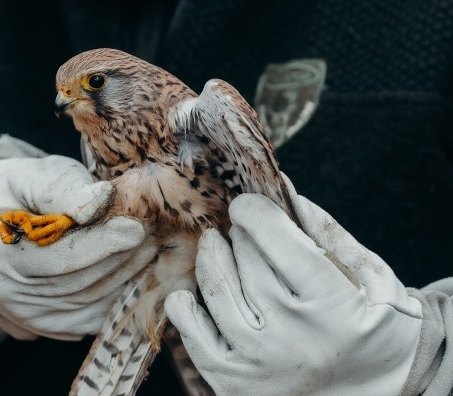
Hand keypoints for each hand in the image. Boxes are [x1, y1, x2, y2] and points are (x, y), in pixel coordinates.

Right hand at [0, 155, 158, 339]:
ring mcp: (27, 317)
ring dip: (127, 274)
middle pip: (79, 283)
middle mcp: (7, 295)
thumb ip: (61, 188)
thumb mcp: (26, 176)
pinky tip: (135, 268)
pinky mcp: (47, 327)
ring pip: (91, 302)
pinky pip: (93, 317)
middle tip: (154, 230)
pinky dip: (119, 295)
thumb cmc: (10, 192)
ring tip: (150, 244)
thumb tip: (101, 200)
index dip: (100, 244)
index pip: (57, 259)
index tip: (135, 226)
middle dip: (121, 257)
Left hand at [164, 181, 422, 395]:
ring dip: (212, 257)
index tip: (246, 203)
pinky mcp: (233, 381)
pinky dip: (185, 306)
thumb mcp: (371, 277)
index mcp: (334, 309)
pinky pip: (192, 333)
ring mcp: (259, 361)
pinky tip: (194, 292)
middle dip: (240, 234)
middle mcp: (293, 339)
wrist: (374, 393)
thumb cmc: (373, 326)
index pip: (281, 244)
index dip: (256, 212)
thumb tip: (280, 185)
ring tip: (217, 246)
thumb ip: (325, 231)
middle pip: (247, 261)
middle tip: (242, 228)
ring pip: (217, 289)